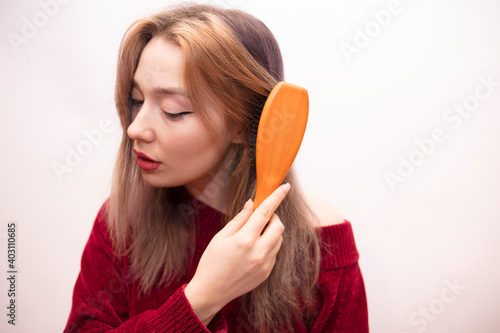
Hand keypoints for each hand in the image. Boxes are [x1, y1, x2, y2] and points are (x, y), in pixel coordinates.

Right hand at [184, 183, 289, 324]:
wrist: (211, 291)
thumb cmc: (212, 262)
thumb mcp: (221, 237)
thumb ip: (239, 219)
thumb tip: (251, 203)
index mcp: (245, 239)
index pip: (266, 212)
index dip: (276, 197)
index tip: (285, 187)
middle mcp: (259, 251)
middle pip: (278, 225)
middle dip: (273, 217)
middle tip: (260, 218)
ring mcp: (265, 264)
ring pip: (279, 239)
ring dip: (271, 231)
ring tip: (253, 236)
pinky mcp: (267, 272)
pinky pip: (275, 252)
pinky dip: (269, 245)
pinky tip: (253, 250)